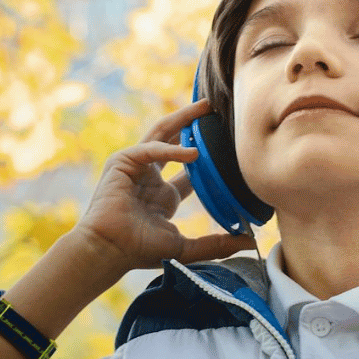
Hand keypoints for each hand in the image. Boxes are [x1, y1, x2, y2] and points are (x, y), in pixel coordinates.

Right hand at [71, 98, 259, 276]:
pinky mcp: (122, 161)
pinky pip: (150, 148)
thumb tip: (250, 242)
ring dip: (182, 119)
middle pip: (174, 141)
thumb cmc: (139, 250)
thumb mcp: (186, 246)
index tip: (230, 147)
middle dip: (193, 125)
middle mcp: (150, 177)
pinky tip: (193, 153)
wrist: (109, 250)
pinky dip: (171, 148)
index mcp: (163, 196)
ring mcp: (136, 167)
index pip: (190, 171)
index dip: (208, 158)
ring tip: (205, 108)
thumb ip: (216, 244)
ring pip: (161, 134)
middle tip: (216, 111)